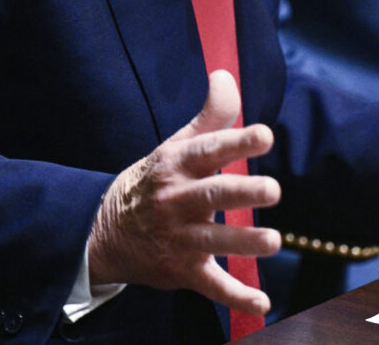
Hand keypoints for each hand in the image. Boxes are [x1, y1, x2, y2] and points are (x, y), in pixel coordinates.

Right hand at [87, 70, 281, 316]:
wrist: (105, 231)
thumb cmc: (155, 182)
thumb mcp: (176, 146)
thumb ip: (210, 115)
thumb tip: (226, 75)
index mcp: (178, 166)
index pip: (208, 150)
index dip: (236, 141)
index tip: (264, 135)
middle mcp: (177, 201)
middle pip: (212, 195)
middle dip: (243, 193)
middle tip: (272, 190)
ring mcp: (179, 238)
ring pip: (214, 242)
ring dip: (244, 244)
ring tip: (273, 242)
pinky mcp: (183, 270)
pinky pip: (212, 286)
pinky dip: (237, 298)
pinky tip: (263, 303)